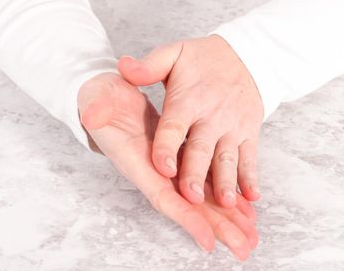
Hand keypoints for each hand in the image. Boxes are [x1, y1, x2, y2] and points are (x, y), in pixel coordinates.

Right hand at [78, 72, 258, 259]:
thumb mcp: (93, 100)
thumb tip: (92, 116)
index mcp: (135, 161)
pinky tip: (244, 208)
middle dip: (217, 227)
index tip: (209, 240)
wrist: (104, 95)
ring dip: (226, 217)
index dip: (186, 218)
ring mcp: (168, 166)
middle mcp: (154, 171)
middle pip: (189, 206)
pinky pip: (205, 180)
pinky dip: (225, 195)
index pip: (162, 196)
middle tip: (244, 248)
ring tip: (251, 235)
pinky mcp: (179, 157)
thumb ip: (94, 111)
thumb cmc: (97, 100)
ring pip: (201, 197)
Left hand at [117, 35, 263, 207]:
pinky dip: (251, 178)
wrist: (247, 54)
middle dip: (196, 173)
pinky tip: (251, 197)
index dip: (167, 147)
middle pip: (201, 149)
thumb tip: (123, 67)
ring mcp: (233, 127)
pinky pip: (250, 158)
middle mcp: (212, 116)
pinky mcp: (249, 133)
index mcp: (189, 99)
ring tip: (223, 203)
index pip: (175, 126)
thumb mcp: (174, 54)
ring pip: (227, 158)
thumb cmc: (204, 58)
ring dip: (226, 182)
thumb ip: (149, 66)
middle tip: (190, 196)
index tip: (162, 167)